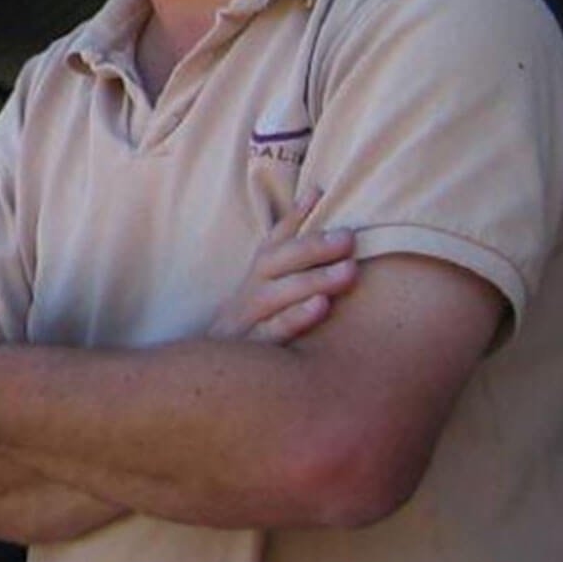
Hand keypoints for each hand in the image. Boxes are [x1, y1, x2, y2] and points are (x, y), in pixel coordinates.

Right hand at [208, 187, 355, 342]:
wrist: (214, 370)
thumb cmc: (257, 321)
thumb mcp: (268, 286)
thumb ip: (291, 242)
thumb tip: (315, 191)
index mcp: (257, 275)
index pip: (274, 240)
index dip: (295, 216)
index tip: (319, 193)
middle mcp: (250, 291)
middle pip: (275, 262)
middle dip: (311, 248)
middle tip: (348, 238)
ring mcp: (248, 318)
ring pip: (276, 294)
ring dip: (312, 280)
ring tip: (347, 271)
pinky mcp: (252, 347)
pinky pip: (272, 331)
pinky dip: (296, 317)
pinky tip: (320, 306)